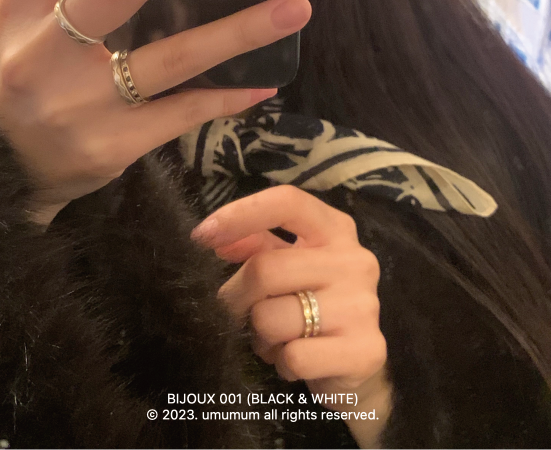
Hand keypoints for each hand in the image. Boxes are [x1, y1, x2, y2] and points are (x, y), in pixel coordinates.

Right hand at [0, 0, 311, 224]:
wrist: (10, 167)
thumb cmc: (23, 79)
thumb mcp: (14, 22)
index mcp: (27, 21)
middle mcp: (50, 62)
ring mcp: (87, 110)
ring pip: (173, 59)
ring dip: (237, 33)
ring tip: (292, 10)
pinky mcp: (117, 146)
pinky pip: (183, 112)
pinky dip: (226, 96)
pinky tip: (263, 83)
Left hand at [191, 185, 390, 447]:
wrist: (357, 362)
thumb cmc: (313, 303)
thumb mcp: (290, 264)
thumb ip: (256, 245)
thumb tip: (213, 238)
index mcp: (335, 229)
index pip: (287, 202)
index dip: (239, 214)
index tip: (201, 235)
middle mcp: (355, 260)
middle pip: (265, 268)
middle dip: (236, 297)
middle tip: (239, 313)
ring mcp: (364, 305)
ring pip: (271, 318)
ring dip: (260, 335)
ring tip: (276, 338)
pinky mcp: (365, 350)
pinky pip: (294, 357)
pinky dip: (282, 364)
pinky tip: (295, 360)